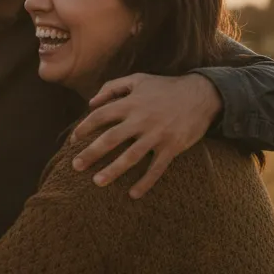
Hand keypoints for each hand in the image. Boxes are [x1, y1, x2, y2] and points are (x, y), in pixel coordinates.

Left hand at [70, 73, 221, 198]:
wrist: (201, 95)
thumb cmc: (165, 87)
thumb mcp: (138, 79)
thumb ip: (112, 87)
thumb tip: (90, 103)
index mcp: (131, 103)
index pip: (100, 116)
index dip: (83, 128)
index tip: (72, 140)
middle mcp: (141, 119)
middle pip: (110, 139)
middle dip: (91, 153)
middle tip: (76, 166)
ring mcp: (157, 135)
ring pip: (131, 156)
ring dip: (113, 171)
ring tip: (97, 182)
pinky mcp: (172, 147)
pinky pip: (156, 168)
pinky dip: (145, 182)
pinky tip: (133, 194)